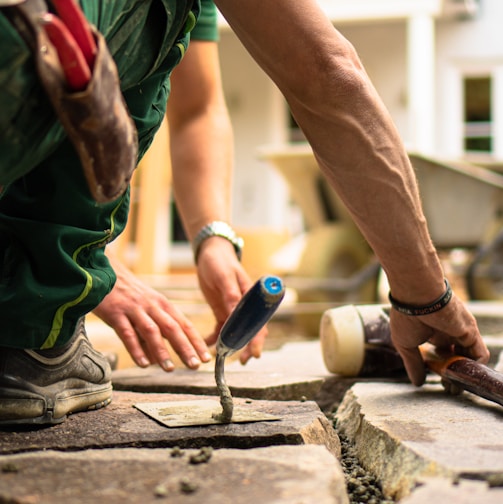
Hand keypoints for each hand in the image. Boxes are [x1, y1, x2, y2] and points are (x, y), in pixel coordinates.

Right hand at [93, 257, 211, 370]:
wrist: (102, 271)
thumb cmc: (125, 293)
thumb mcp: (144, 309)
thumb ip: (151, 332)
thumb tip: (157, 359)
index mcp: (162, 304)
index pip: (184, 324)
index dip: (196, 341)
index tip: (206, 357)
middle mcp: (152, 306)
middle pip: (172, 328)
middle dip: (185, 347)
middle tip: (195, 365)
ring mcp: (134, 309)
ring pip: (152, 331)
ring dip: (162, 351)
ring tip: (170, 369)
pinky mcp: (116, 312)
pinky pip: (128, 333)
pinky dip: (136, 349)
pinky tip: (143, 363)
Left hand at [195, 237, 267, 363]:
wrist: (210, 254)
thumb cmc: (220, 262)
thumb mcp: (224, 277)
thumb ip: (231, 295)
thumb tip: (236, 315)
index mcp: (251, 297)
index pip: (259, 321)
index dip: (258, 339)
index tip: (255, 353)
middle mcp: (245, 306)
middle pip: (250, 330)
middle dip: (247, 347)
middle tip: (243, 361)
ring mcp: (233, 309)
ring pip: (236, 332)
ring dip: (231, 346)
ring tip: (223, 358)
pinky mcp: (222, 310)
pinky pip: (221, 328)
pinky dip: (215, 337)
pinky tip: (206, 344)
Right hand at [390, 293, 489, 385]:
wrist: (417, 297)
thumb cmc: (406, 316)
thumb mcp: (405, 345)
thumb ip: (413, 364)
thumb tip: (417, 382)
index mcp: (432, 332)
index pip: (442, 354)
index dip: (440, 368)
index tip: (436, 379)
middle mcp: (448, 332)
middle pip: (457, 357)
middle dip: (453, 374)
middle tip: (449, 388)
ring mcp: (461, 332)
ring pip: (469, 357)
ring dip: (464, 374)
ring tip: (455, 386)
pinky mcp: (471, 332)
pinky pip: (480, 354)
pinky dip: (475, 367)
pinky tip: (463, 376)